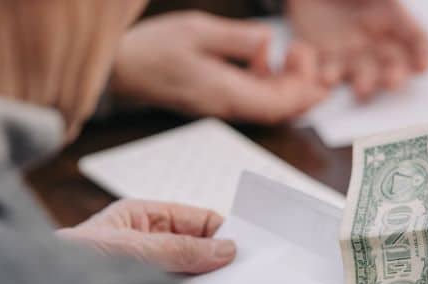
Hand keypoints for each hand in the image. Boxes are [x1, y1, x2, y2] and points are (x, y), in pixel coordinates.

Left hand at [57, 200, 236, 273]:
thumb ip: (179, 250)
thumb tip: (225, 249)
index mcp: (143, 217)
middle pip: (198, 248)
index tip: (250, 249)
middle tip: (244, 278)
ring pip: (190, 276)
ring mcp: (147, 273)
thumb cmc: (67, 264)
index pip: (199, 219)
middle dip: (218, 262)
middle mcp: (148, 243)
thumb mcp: (130, 250)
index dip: (225, 232)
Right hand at [110, 11, 327, 123]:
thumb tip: (268, 42)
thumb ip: (237, 39)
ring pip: (269, 105)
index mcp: (225, 93)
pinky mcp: (217, 98)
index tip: (306, 57)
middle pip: (280, 109)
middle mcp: (228, 106)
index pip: (278, 104)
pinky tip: (261, 59)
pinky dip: (268, 81)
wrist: (121, 69)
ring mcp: (223, 105)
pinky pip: (254, 97)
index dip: (303, 88)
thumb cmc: (152, 50)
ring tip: (289, 52)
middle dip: (302, 85)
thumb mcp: (197, 30)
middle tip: (301, 50)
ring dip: (287, 83)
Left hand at [287, 0, 427, 100]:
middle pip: (392, 63)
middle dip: (394, 75)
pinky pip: (327, 72)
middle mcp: (375, 42)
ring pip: (362, 73)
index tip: (424, 66)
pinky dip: (328, 79)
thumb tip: (394, 1)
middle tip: (392, 82)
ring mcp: (350, 54)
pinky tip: (327, 80)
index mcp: (392, 18)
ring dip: (364, 83)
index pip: (415, 38)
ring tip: (361, 90)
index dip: (423, 52)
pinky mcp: (324, 61)